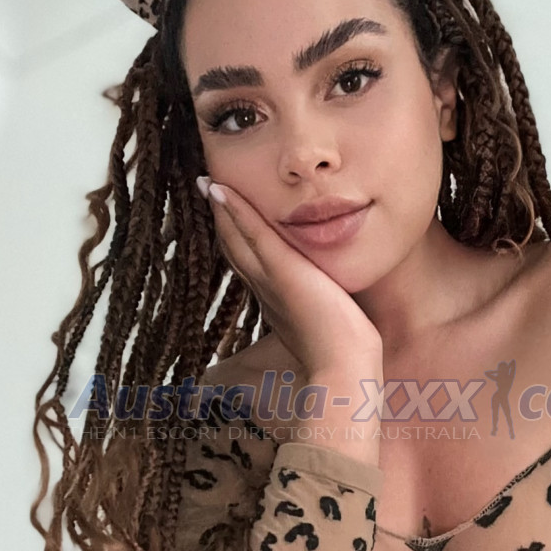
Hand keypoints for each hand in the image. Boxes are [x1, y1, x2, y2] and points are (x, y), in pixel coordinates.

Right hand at [197, 177, 382, 377]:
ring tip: (207, 182)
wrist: (343, 367)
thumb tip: (331, 301)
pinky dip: (235, 211)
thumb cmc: (343, 352)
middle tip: (207, 189)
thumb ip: (324, 307)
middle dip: (222, 220)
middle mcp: (265, 290)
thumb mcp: (330, 321)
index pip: (250, 265)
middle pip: (236, 249)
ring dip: (221, 209)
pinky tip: (220, 189)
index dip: (236, 241)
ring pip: (237, 239)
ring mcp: (270, 280)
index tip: (228, 220)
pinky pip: (254, 234)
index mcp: (276, 302)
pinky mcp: (282, 271)